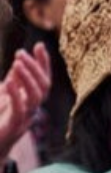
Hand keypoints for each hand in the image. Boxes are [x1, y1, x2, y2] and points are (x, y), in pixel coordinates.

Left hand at [0, 43, 50, 157]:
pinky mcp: (14, 127)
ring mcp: (26, 118)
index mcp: (32, 101)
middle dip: (34, 68)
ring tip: (17, 64)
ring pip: (36, 97)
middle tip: (21, 53)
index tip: (39, 46)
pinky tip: (8, 82)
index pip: (44, 79)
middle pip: (43, 86)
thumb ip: (13, 82)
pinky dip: (15, 94)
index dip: (44, 63)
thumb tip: (19, 64)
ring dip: (28, 78)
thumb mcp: (5, 96)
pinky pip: (20, 109)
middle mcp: (33, 109)